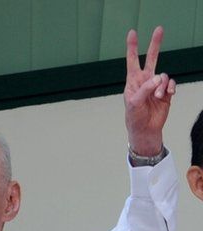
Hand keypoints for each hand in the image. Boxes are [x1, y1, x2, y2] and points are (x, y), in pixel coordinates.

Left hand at [124, 26, 175, 155]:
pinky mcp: (166, 92)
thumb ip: (145, 89)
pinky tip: (168, 95)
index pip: (133, 60)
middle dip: (155, 44)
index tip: (132, 32)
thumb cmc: (134, 116)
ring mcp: (156, 86)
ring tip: (158, 97)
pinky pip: (171, 84)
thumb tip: (158, 78)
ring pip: (164, 76)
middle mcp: (145, 80)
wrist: (145, 129)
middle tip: (159, 28)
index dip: (132, 47)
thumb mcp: (135, 103)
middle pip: (152, 58)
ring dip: (162, 86)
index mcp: (133, 81)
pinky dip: (170, 88)